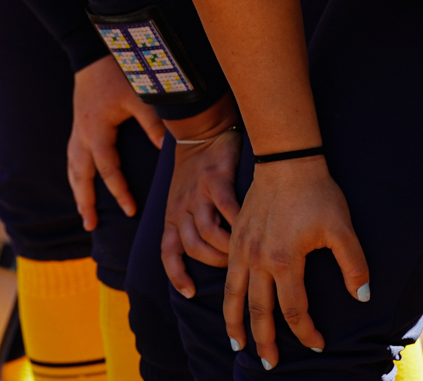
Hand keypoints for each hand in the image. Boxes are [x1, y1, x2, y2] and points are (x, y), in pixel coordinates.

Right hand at [66, 55, 165, 229]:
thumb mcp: (140, 96)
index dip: (119, 192)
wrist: (93, 51)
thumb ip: (153, 124)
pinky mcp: (77, 124)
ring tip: (83, 212)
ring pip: (73, 168)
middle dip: (86, 202)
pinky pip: (72, 156)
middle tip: (90, 226)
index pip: (108, 170)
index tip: (130, 211)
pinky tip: (79, 181)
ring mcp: (77, 130)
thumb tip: (166, 151)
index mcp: (97, 131)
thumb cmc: (119, 73)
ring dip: (77, 191)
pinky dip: (75, 174)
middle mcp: (82, 135)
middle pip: (81, 177)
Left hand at [161, 118, 242, 298]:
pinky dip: (239, 224)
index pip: (168, 251)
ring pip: (207, 233)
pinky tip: (254, 231)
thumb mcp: (184, 196)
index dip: (176, 274)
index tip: (190, 294)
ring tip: (246, 253)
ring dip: (227, 248)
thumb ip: (193, 221)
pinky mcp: (214, 178)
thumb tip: (213, 253)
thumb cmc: (198, 169)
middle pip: (191, 247)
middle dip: (213, 263)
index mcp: (174, 213)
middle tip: (236, 269)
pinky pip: (227, 209)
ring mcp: (197, 193)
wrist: (202, 127)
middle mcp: (182, 206)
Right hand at [224, 157, 369, 363]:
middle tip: (269, 364)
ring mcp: (242, 248)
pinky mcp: (236, 237)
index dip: (306, 332)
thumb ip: (353, 265)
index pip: (293, 310)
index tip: (319, 343)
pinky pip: (226, 274)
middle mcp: (257, 259)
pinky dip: (227, 295)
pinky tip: (230, 304)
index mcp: (284, 261)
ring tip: (237, 344)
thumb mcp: (342, 229)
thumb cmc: (317, 193)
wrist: (286, 160)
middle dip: (264, 341)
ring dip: (234, 323)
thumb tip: (361, 297)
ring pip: (233, 295)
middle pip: (258, 311)